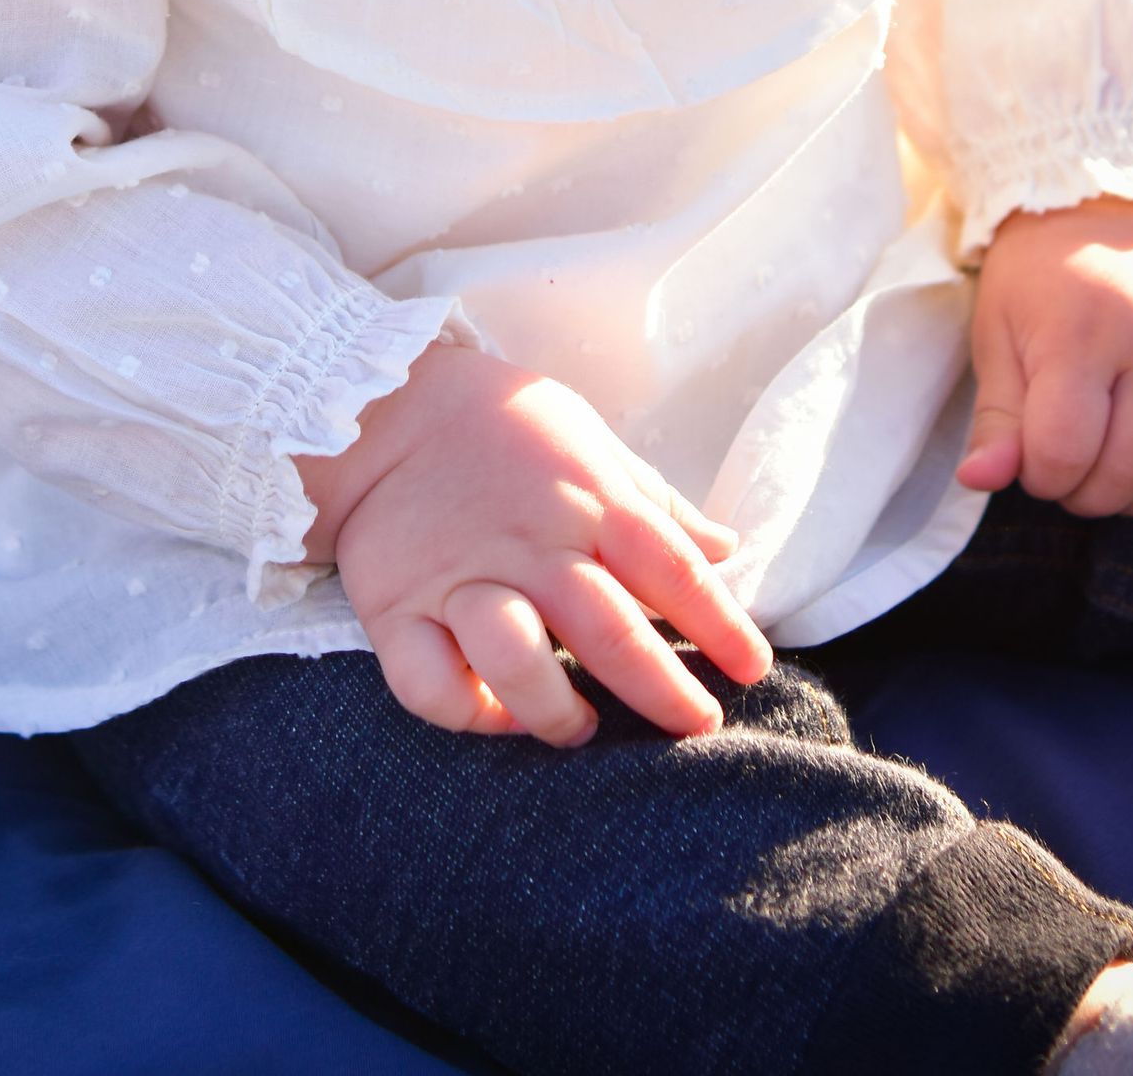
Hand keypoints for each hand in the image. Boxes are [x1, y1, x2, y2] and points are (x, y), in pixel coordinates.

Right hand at [292, 341, 772, 748]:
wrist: (381, 404)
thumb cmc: (502, 424)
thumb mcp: (590, 440)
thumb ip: (656, 503)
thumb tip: (728, 546)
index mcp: (587, 500)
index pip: (672, 568)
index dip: (721, 623)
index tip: (752, 667)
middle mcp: (530, 544)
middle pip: (609, 629)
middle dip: (663, 690)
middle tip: (697, 726)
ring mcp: (460, 578)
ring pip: (517, 663)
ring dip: (558, 710)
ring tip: (581, 728)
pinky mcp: (397, 607)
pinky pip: (429, 682)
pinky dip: (467, 711)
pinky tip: (496, 713)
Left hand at [956, 194, 1132, 517]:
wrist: (1092, 219)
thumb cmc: (1033, 287)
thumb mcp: (996, 341)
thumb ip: (997, 419)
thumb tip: (980, 480)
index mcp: (1080, 332)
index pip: (1065, 450)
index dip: (1042, 476)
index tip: (1032, 462)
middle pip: (1130, 467)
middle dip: (1089, 494)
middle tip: (1069, 474)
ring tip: (1111, 471)